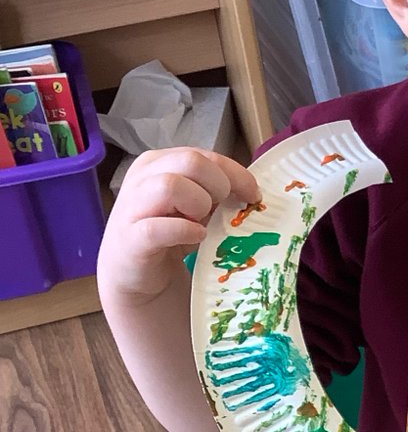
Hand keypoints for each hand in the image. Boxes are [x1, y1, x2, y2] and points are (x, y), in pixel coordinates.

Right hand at [98, 147, 259, 302]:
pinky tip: (196, 237)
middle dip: (218, 185)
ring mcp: (132, 206)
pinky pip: (158, 227)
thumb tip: (250, 190)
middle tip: (221, 209)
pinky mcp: (130, 238)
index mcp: (159, 163)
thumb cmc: (170, 236)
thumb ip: (215, 191)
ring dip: (198, 204)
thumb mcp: (196, 206)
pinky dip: (185, 231)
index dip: (235, 174)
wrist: (136, 275)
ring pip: (171, 185)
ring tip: (202, 222)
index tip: (254, 195)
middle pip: (191, 162)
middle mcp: (143, 178)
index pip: (205, 155)